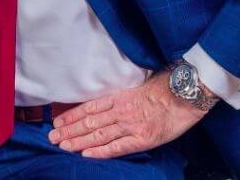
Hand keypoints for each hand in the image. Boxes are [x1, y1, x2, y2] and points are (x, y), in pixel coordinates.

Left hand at [47, 69, 215, 158]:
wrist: (187, 93)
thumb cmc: (166, 86)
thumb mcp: (140, 84)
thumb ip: (123, 94)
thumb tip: (108, 99)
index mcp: (121, 95)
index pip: (90, 107)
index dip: (72, 115)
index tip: (58, 121)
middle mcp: (122, 110)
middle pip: (90, 121)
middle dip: (69, 130)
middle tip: (52, 136)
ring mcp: (131, 125)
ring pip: (99, 134)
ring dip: (78, 140)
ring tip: (62, 145)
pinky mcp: (143, 138)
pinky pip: (118, 147)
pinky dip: (101, 151)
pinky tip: (86, 154)